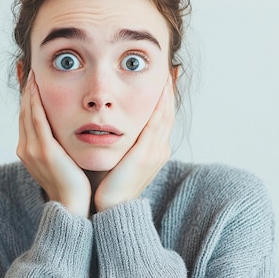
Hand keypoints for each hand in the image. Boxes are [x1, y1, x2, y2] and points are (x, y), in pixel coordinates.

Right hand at [16, 71, 91, 216]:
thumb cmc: (73, 184)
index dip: (26, 97)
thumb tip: (65, 128)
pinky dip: (34, 101)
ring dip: (29, 90)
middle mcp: (25, 148)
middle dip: (24, 89)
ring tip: (31, 71)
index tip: (29, 78)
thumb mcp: (62, 159)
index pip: (26, 117)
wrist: (73, 205)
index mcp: (28, 150)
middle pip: (23, 111)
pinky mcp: (43, 149)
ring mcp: (31, 149)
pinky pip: (36, 119)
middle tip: (26, 68)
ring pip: (27, 112)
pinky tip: (36, 86)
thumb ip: (59, 143)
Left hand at [94, 77, 175, 211]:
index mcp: (154, 151)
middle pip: (168, 113)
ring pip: (165, 115)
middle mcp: (159, 150)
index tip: (163, 79)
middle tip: (170, 69)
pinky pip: (156, 122)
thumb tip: (112, 126)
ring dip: (166, 93)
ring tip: (166, 73)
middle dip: (169, 91)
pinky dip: (159, 104)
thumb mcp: (119, 158)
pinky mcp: (146, 154)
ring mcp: (155, 152)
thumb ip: (121, 143)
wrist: (111, 208)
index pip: (163, 118)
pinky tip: (158, 89)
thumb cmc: (109, 185)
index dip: (164, 98)